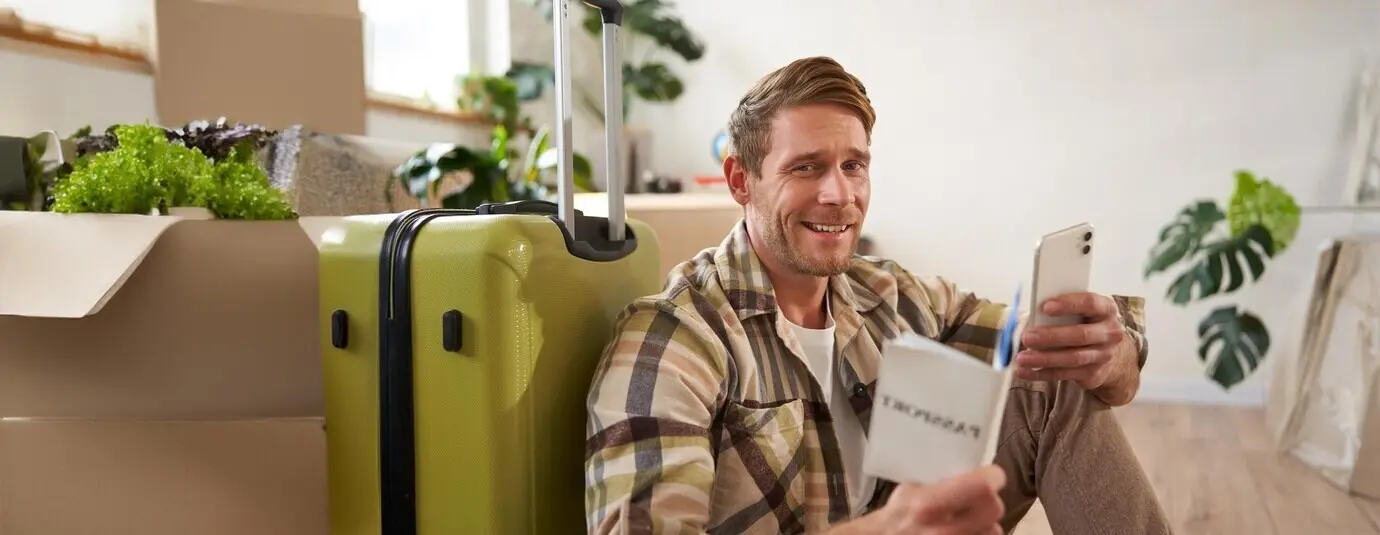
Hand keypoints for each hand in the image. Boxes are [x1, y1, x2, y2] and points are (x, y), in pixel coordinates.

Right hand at [829, 465, 1006, 534]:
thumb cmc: (896, 516)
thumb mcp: (910, 489)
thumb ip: (938, 480)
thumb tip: (965, 469)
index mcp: (929, 503)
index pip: (983, 486)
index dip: (991, 477)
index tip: (990, 475)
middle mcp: (944, 528)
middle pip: (994, 509)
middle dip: (990, 500)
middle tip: (982, 496)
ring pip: (993, 530)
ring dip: (987, 522)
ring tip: (974, 517)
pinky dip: (978, 533)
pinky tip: (966, 528)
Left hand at [1013, 292, 1134, 395]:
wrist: (1106, 350)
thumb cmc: (1082, 323)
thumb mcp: (1077, 311)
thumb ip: (1057, 311)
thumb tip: (1026, 318)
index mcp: (1105, 309)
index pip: (1090, 303)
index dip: (1068, 304)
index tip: (1045, 307)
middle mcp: (1109, 332)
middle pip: (1081, 334)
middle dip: (1051, 336)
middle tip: (1027, 337)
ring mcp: (1104, 355)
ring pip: (1073, 358)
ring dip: (1044, 359)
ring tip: (1022, 358)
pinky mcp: (1093, 373)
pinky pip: (1065, 374)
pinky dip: (1042, 373)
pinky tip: (1024, 371)